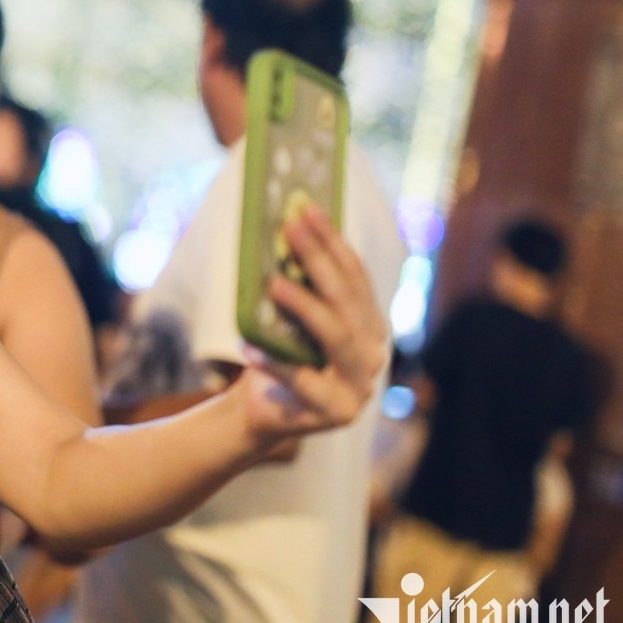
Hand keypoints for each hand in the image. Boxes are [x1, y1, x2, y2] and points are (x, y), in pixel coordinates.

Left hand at [235, 204, 387, 447]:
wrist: (261, 410)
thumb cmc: (278, 355)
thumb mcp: (288, 317)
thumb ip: (296, 285)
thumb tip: (283, 228)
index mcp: (368, 324)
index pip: (355, 276)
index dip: (332, 242)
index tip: (307, 209)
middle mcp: (373, 353)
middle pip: (347, 301)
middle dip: (319, 261)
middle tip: (290, 230)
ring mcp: (359, 385)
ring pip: (335, 337)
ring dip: (304, 307)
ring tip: (272, 283)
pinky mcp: (337, 412)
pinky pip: (305, 382)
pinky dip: (276, 364)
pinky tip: (249, 348)